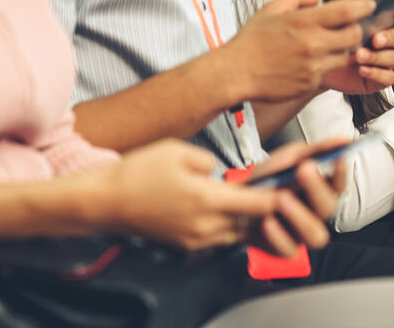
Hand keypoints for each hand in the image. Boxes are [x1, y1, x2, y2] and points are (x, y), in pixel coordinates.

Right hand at [73, 140, 278, 251]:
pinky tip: (218, 204)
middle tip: (271, 186)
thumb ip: (210, 160)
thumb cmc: (136, 173)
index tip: (289, 184)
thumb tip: (221, 171)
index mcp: (206, 200)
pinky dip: (224, 222)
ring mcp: (194, 238)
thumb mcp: (177, 150)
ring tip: (245, 194)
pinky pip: (216, 235)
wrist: (104, 201)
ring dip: (243, 215)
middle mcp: (204, 225)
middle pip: (250, 220)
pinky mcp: (184, 243)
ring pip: (235, 229)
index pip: (259, 204)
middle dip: (263, 205)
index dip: (278, 195)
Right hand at [224, 0, 372, 101]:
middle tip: (347, 28)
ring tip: (323, 46)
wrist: (235, 73)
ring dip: (340, 50)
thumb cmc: (250, 42)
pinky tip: (306, 63)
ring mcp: (313, 67)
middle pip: (354, 36)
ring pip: (344, 57)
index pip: (346, 11)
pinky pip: (327, 73)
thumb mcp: (270, 10)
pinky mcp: (310, 84)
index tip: (368, 4)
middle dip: (354, 30)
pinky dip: (323, 66)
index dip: (362, 6)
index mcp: (303, 22)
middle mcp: (312, 45)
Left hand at [246, 138, 348, 255]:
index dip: (341, 173)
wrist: (239, 199)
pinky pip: (287, 250)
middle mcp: (315, 214)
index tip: (337, 158)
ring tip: (282, 198)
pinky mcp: (283, 249)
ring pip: (315, 235)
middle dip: (317, 189)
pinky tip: (267, 221)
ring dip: (300, 216)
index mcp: (321, 191)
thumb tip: (345, 139)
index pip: (339, 185)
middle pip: (328, 208)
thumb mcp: (290, 157)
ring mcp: (300, 234)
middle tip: (303, 170)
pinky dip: (277, 236)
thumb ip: (317, 150)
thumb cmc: (270, 178)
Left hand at [320, 14, 393, 93]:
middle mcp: (389, 41)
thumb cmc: (332, 36)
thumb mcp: (341, 19)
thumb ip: (354, 8)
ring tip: (359, 55)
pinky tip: (362, 69)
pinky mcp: (379, 78)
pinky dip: (376, 73)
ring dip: (377, 56)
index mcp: (385, 22)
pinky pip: (388, 77)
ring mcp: (385, 60)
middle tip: (376, 39)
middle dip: (392, 37)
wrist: (318, 60)